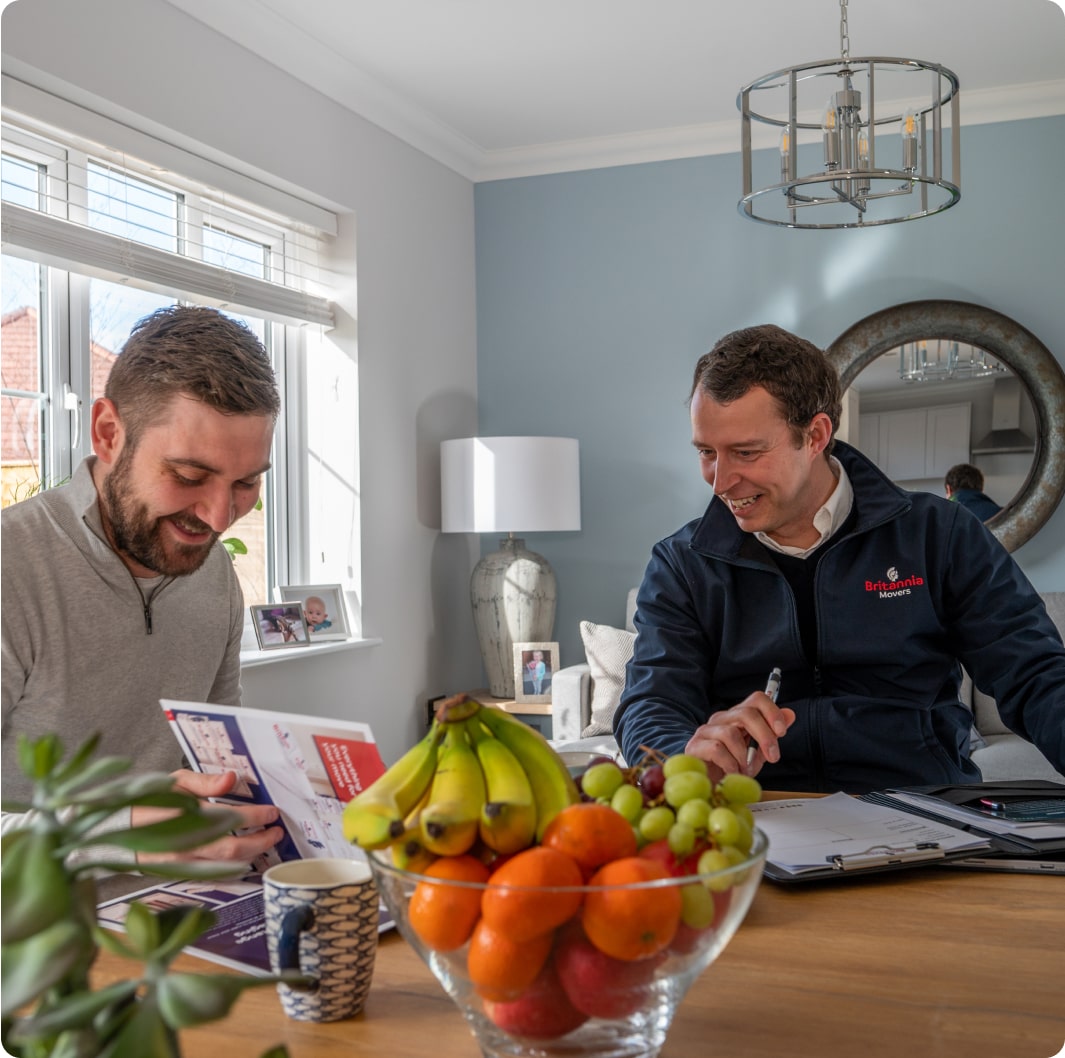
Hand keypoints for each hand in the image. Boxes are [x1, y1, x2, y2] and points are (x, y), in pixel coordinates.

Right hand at [134, 769, 283, 865]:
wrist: (118, 830)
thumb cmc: (149, 802)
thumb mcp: (175, 782)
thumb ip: (205, 781)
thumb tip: (231, 779)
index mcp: (184, 818)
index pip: (230, 819)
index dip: (255, 817)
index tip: (271, 812)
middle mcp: (183, 846)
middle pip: (232, 850)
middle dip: (260, 841)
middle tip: (276, 831)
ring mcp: (181, 864)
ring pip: (224, 866)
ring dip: (250, 855)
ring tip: (265, 842)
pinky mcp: (179, 874)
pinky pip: (213, 873)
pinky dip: (233, 866)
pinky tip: (244, 856)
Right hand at [684, 693, 795, 782]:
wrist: (710, 787)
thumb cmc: (733, 768)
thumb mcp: (759, 753)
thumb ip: (772, 734)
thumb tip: (790, 714)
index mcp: (738, 716)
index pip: (757, 699)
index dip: (772, 712)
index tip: (782, 732)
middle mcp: (721, 718)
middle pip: (746, 713)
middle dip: (764, 736)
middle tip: (773, 757)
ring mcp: (706, 730)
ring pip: (731, 734)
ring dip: (744, 757)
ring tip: (745, 771)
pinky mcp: (695, 745)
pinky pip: (716, 749)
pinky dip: (730, 765)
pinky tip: (732, 774)